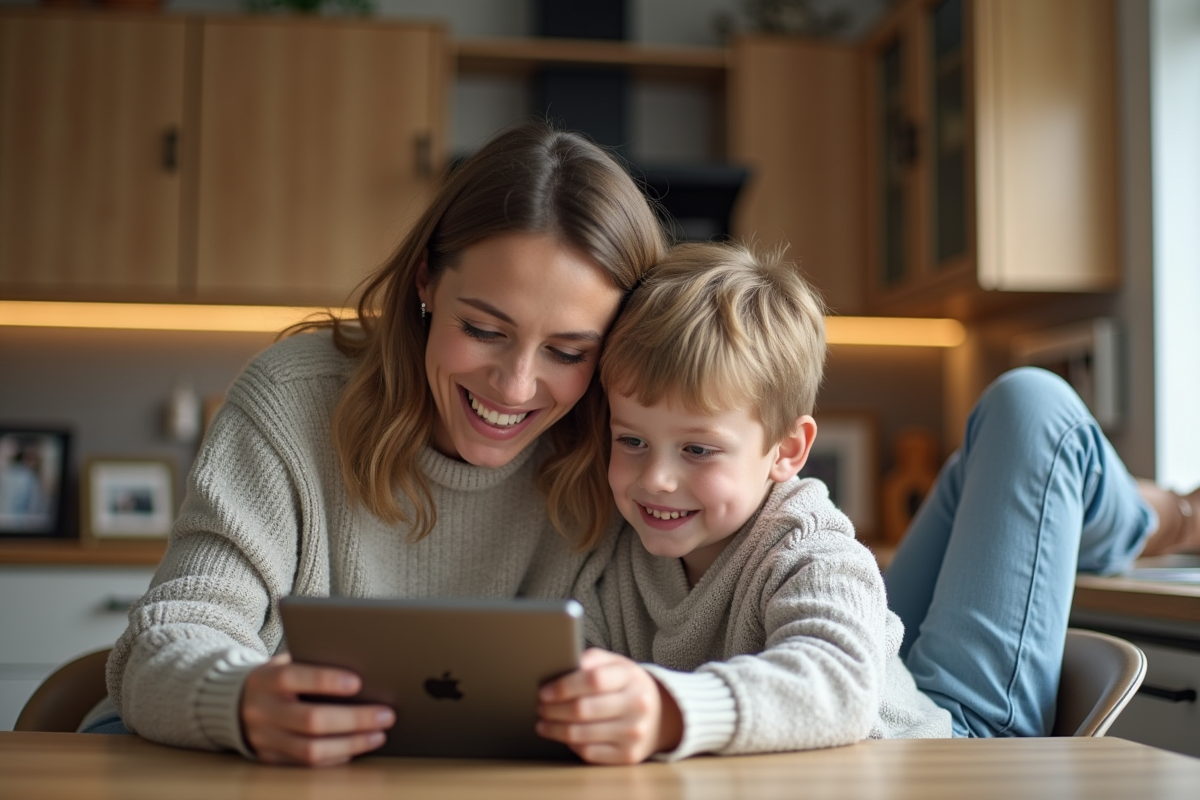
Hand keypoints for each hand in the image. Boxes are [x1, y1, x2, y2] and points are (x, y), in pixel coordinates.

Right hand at [240, 653, 394, 765]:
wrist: (235, 703)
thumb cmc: (276, 678)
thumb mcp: (285, 662)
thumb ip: (312, 662)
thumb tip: (361, 665)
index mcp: (265, 679)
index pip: (293, 677)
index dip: (325, 680)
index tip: (358, 682)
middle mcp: (262, 710)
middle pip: (310, 720)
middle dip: (354, 719)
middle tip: (386, 715)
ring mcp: (264, 738)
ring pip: (310, 749)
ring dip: (351, 743)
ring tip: (379, 734)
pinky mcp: (270, 758)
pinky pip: (306, 764)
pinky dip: (335, 757)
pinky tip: (357, 747)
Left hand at [535, 648, 682, 764]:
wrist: (660, 715)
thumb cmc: (628, 686)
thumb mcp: (616, 665)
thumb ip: (593, 659)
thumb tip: (566, 662)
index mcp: (631, 677)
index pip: (593, 680)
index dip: (564, 686)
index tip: (544, 691)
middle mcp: (637, 705)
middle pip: (583, 709)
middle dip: (553, 710)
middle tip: (540, 707)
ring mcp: (634, 733)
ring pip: (581, 735)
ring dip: (555, 729)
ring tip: (544, 722)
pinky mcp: (629, 755)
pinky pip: (589, 753)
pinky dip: (571, 744)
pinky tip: (563, 736)